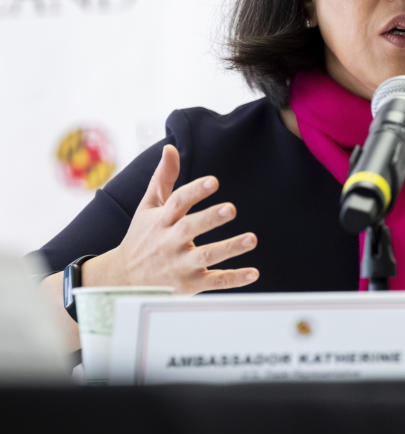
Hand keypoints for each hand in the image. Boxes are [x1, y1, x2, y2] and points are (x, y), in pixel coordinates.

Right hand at [84, 144, 258, 293]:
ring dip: (229, 248)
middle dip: (210, 218)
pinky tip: (254, 273)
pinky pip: (214, 282)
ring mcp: (180, 265)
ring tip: (252, 238)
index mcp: (161, 221)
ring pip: (206, 256)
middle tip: (231, 208)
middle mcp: (169, 242)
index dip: (195, 191)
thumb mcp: (148, 207)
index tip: (214, 181)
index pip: (177, 202)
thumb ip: (163, 178)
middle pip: (190, 228)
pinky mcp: (189, 285)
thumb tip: (170, 148)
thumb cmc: (141, 237)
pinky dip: (234, 279)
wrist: (121, 281)